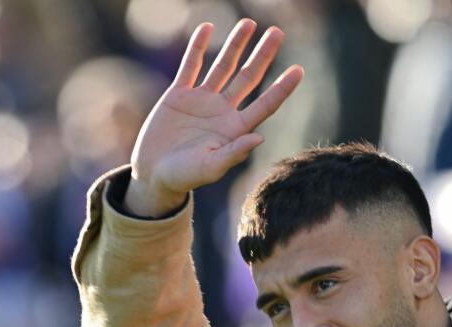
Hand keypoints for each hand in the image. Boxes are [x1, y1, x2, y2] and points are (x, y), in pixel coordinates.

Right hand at [124, 19, 303, 216]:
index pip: (265, 105)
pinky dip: (197, 47)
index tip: (299, 70)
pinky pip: (190, 66)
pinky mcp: (178, 95)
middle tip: (277, 32)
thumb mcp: (209, 168)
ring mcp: (201, 101)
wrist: (152, 175)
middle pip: (248, 77)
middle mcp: (222, 111)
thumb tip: (259, 137)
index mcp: (235, 129)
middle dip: (263, 55)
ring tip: (248, 23)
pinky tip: (207, 27)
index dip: (282, 88)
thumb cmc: (184, 177)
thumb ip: (233, 153)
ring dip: (235, 45)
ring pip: (222, 66)